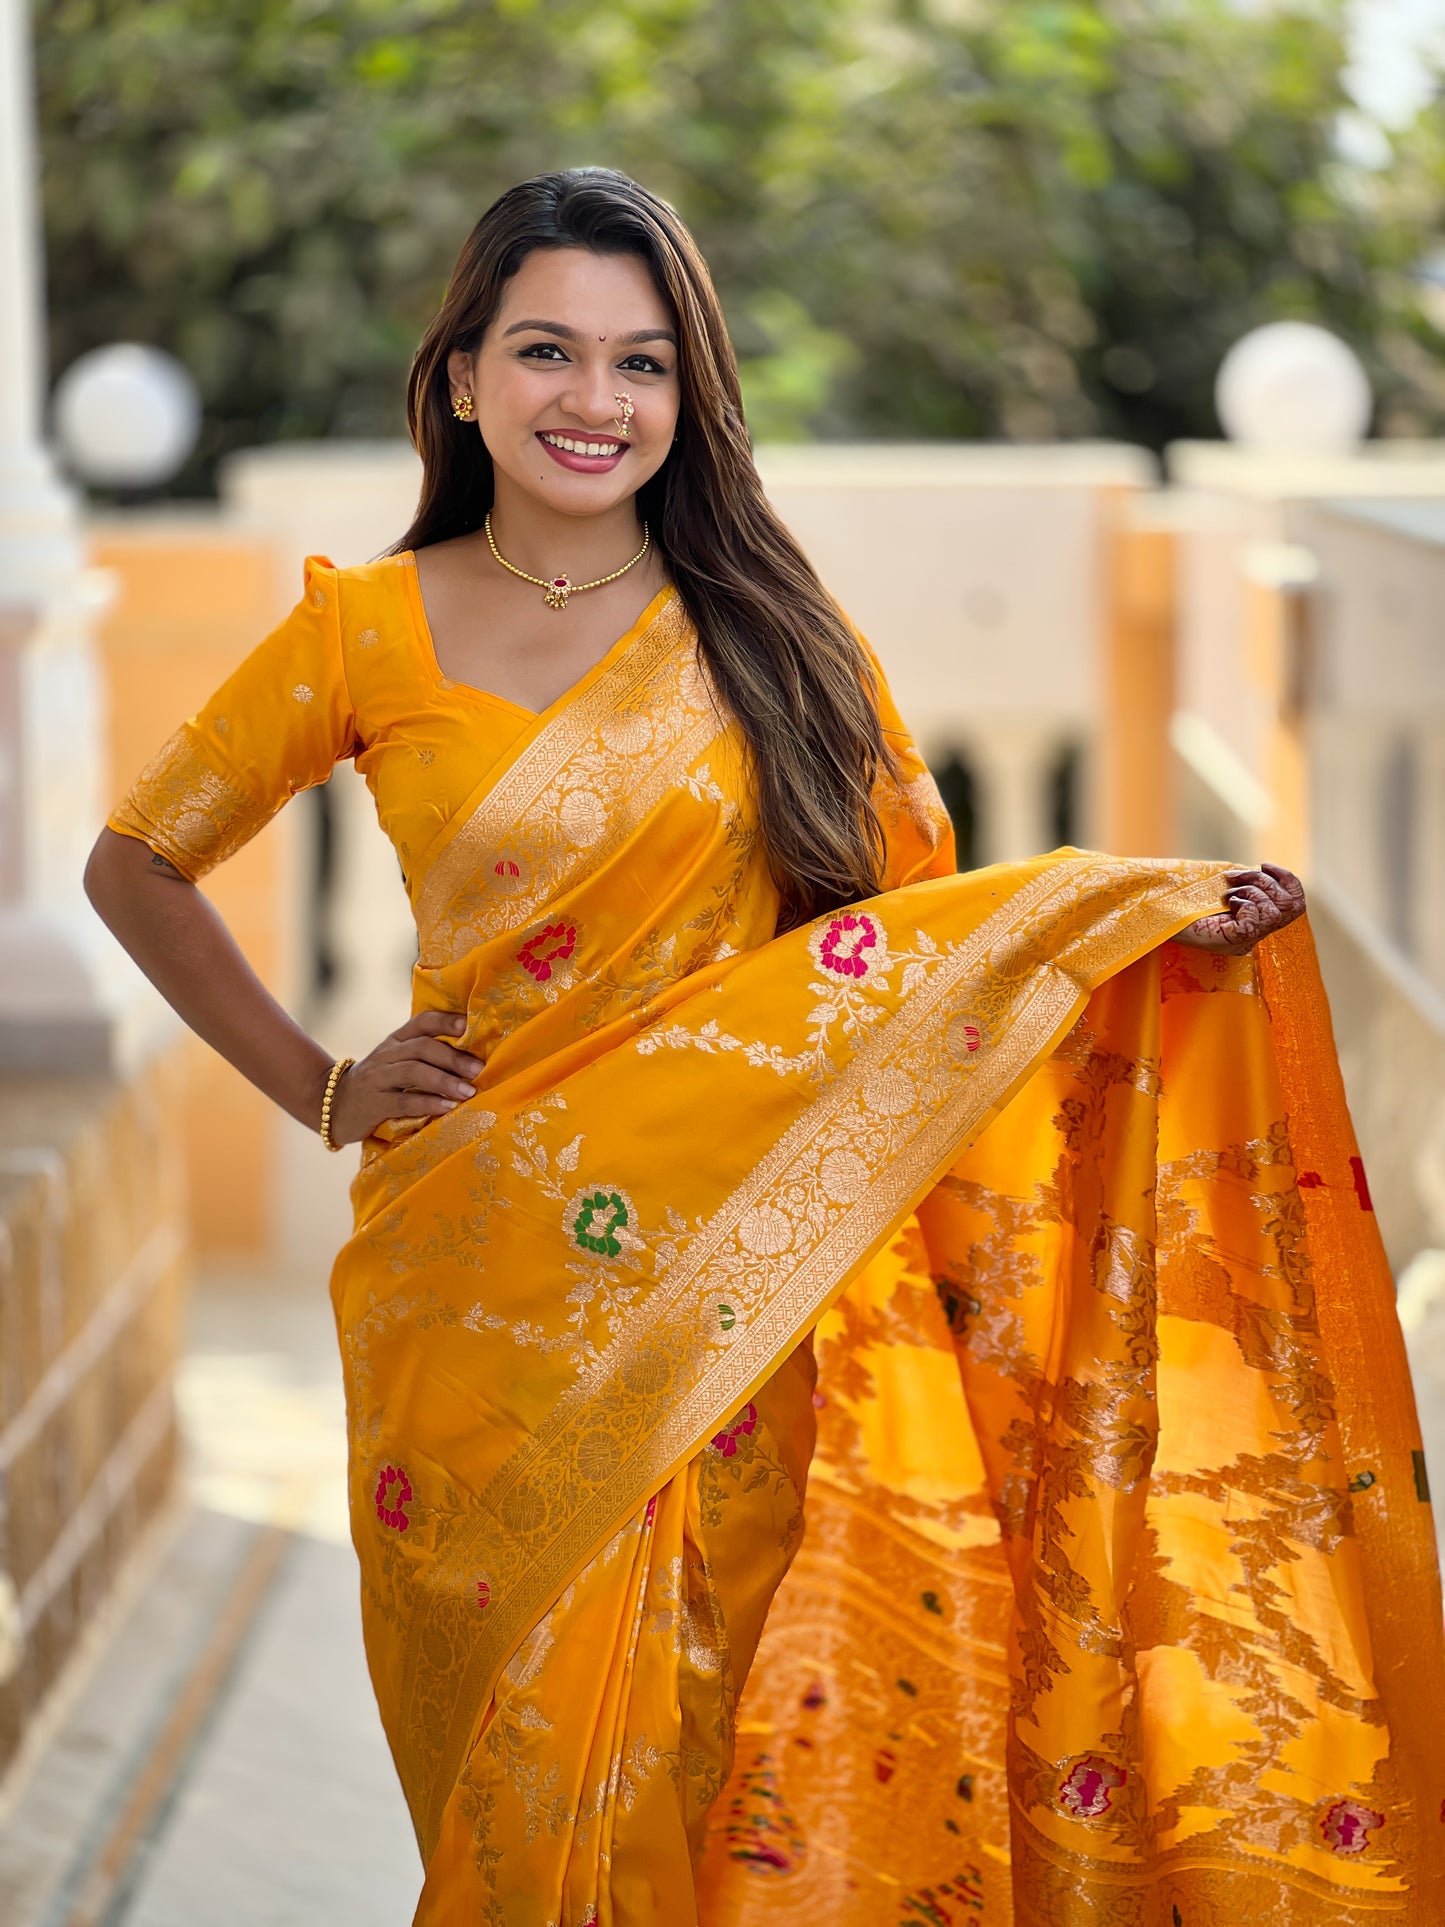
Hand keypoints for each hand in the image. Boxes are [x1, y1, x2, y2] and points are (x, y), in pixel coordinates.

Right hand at [326, 1011, 481, 1145]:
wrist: (333, 1105)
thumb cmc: (379, 1084)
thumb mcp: (396, 1062)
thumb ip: (425, 1056)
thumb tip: (473, 1057)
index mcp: (396, 1040)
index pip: (422, 1022)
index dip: (445, 1021)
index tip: (469, 1026)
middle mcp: (386, 1054)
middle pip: (422, 1047)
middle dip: (453, 1057)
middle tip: (478, 1069)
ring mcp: (377, 1078)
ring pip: (413, 1071)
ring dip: (444, 1081)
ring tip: (468, 1091)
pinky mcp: (373, 1104)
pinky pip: (403, 1102)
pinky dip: (428, 1104)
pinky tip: (448, 1108)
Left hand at [1176, 862, 1306, 956]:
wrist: (1154, 912)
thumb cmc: (1181, 898)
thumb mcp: (1221, 886)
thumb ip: (1245, 882)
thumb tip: (1263, 871)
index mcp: (1255, 922)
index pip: (1296, 904)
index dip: (1287, 880)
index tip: (1264, 864)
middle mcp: (1254, 935)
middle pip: (1290, 906)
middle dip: (1265, 882)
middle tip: (1234, 877)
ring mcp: (1244, 941)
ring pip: (1275, 912)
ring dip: (1252, 890)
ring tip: (1227, 891)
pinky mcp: (1232, 941)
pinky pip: (1257, 921)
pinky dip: (1245, 903)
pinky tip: (1226, 902)